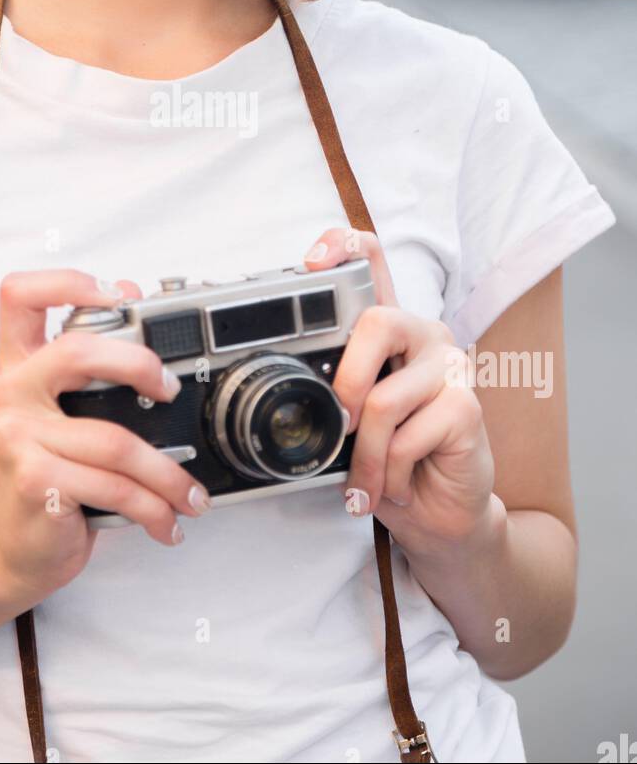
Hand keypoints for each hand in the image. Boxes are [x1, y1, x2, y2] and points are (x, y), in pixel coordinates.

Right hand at [0, 269, 211, 608]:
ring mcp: (18, 437)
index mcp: (15, 366)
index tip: (116, 294)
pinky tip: (167, 521)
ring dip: (167, 473)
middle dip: (141, 364)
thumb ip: (89, 362)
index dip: (68, 281)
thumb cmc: (46, 475)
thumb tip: (131, 292)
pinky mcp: (36, 481)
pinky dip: (153, 508)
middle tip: (169, 390)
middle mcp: (9, 393)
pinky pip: (115, 487)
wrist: (13, 551)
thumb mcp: (59, 412)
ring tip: (190, 493)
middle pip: (79, 350)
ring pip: (116, 440)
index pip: (20, 295)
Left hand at [303, 227, 495, 554]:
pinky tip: (397, 486)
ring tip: (364, 482)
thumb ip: (334, 389)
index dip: (344, 247)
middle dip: (345, 383)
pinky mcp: (466, 405)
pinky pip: (404, 438)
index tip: (313, 262)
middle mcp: (424, 335)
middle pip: (376, 322)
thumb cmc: (391, 461)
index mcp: (391, 329)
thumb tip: (296, 387)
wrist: (439, 515)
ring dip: (362, 456)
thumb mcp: (351, 421)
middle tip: (338, 427)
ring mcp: (451, 366)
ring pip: (382, 400)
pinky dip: (388, 475)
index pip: (374, 261)